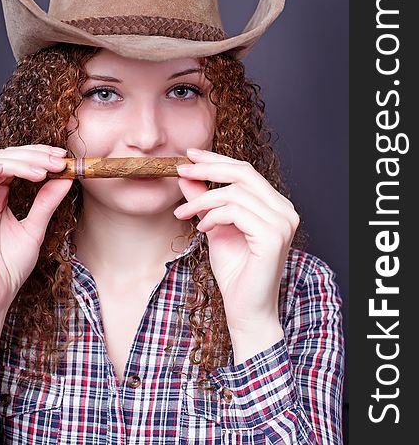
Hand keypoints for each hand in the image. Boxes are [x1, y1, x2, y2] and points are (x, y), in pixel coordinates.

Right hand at [0, 144, 72, 320]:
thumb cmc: (11, 266)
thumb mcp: (35, 229)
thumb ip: (46, 203)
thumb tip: (65, 179)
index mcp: (0, 196)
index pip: (16, 162)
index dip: (38, 154)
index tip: (64, 158)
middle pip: (3, 158)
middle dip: (33, 155)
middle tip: (58, 161)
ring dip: (15, 163)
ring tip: (41, 171)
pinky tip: (2, 171)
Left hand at [174, 149, 299, 333]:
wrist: (246, 310)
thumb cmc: (235, 272)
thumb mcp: (214, 226)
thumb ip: (204, 200)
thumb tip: (186, 175)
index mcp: (275, 205)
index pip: (245, 171)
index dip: (216, 159)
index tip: (190, 154)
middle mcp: (285, 210)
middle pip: (243, 173)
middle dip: (208, 168)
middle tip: (180, 168)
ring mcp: (282, 223)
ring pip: (235, 192)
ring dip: (203, 199)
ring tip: (184, 213)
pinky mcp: (273, 236)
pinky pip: (236, 211)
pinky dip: (213, 216)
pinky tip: (202, 228)